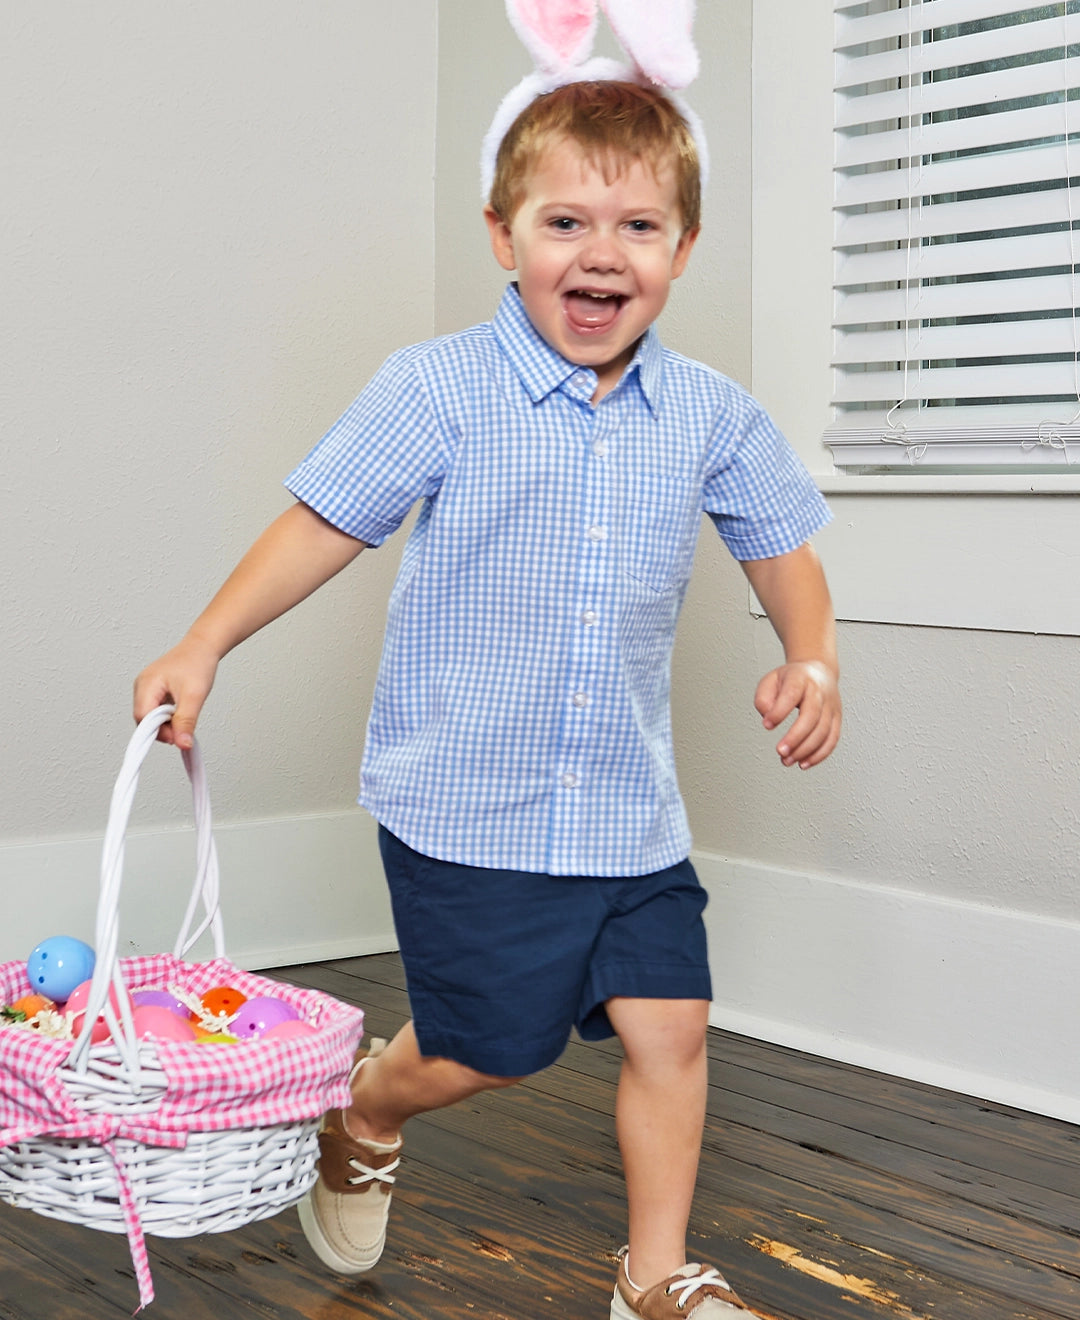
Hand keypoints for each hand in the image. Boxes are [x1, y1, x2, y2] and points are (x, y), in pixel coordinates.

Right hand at [133, 635, 219, 749]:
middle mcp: (142, 686)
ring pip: (149, 716)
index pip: (142, 718)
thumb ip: (186, 721)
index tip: (176, 738)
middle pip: (143, 719)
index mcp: (147, 684)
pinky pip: (154, 709)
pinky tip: (179, 712)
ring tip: (183, 716)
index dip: (158, 731)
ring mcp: (146, 687)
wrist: (202, 647)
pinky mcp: (153, 690)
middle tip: (182, 730)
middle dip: (162, 729)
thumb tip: (182, 744)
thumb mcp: (194, 696)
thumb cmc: (197, 664)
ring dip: (165, 723)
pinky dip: (166, 716)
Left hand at [754, 659, 840, 768]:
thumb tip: (768, 717)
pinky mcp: (837, 718)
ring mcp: (831, 705)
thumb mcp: (771, 680)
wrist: (819, 671)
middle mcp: (819, 691)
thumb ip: (763, 698)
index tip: (767, 725)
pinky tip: (804, 763)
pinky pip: (832, 739)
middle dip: (795, 737)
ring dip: (806, 750)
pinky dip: (819, 754)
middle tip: (780, 751)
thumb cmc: (792, 679)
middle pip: (811, 716)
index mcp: (800, 678)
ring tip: (787, 760)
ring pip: (824, 731)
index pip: (791, 694)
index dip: (779, 711)